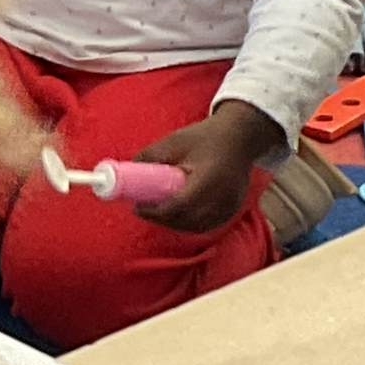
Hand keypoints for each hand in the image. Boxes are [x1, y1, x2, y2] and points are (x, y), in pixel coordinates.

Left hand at [134, 101, 284, 232]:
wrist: (240, 138)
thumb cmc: (204, 138)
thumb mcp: (174, 142)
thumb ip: (149, 157)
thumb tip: (124, 172)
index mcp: (209, 177)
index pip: (180, 205)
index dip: (156, 212)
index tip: (138, 207)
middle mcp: (223, 195)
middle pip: (187, 220)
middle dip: (162, 220)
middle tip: (143, 211)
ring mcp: (231, 205)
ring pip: (197, 227)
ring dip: (175, 224)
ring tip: (156, 212)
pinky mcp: (233, 210)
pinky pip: (208, 225)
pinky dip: (190, 225)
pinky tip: (175, 217)